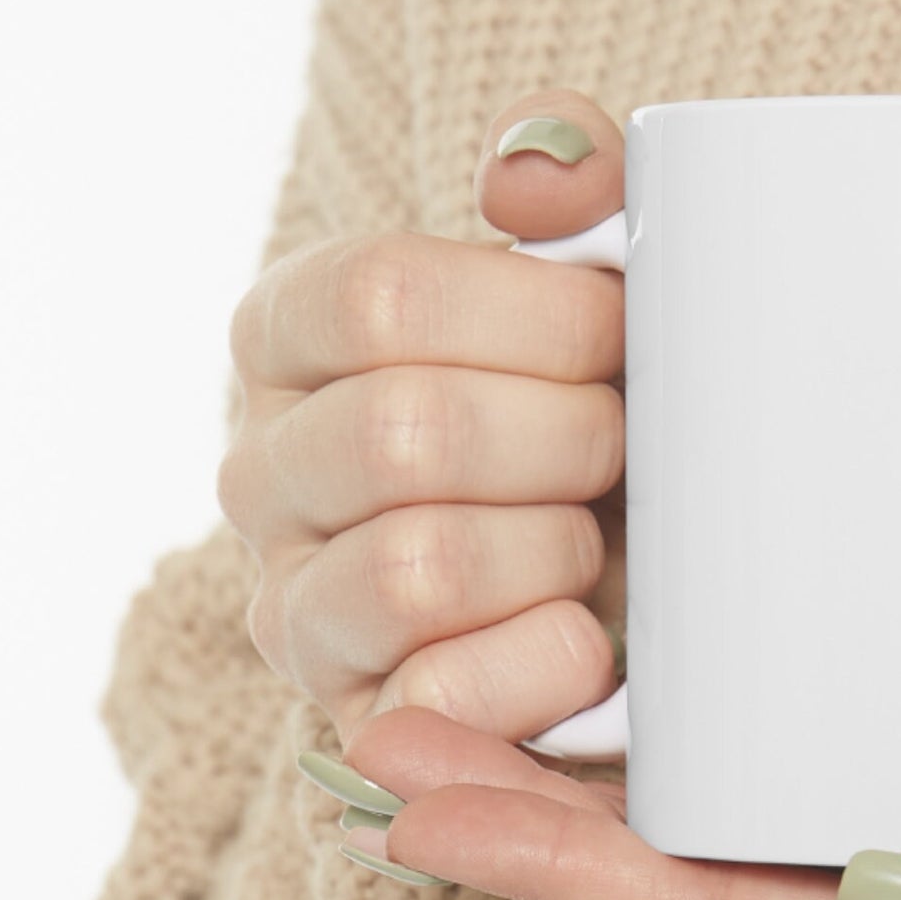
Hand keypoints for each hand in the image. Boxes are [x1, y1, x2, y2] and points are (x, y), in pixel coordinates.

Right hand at [219, 90, 629, 752]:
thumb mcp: (599, 275)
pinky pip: (442, 697)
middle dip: (567, 438)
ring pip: (416, 566)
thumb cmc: (603, 405)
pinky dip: (550, 663)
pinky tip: (592, 636)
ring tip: (593, 540)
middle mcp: (262, 471)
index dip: (538, 317)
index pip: (378, 296)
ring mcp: (297, 608)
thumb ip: (574, 181)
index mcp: (293, 335)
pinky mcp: (359, 722)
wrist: (639, 572)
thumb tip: (531, 177)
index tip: (620, 333)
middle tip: (625, 446)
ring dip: (556, 550)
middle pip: (405, 433)